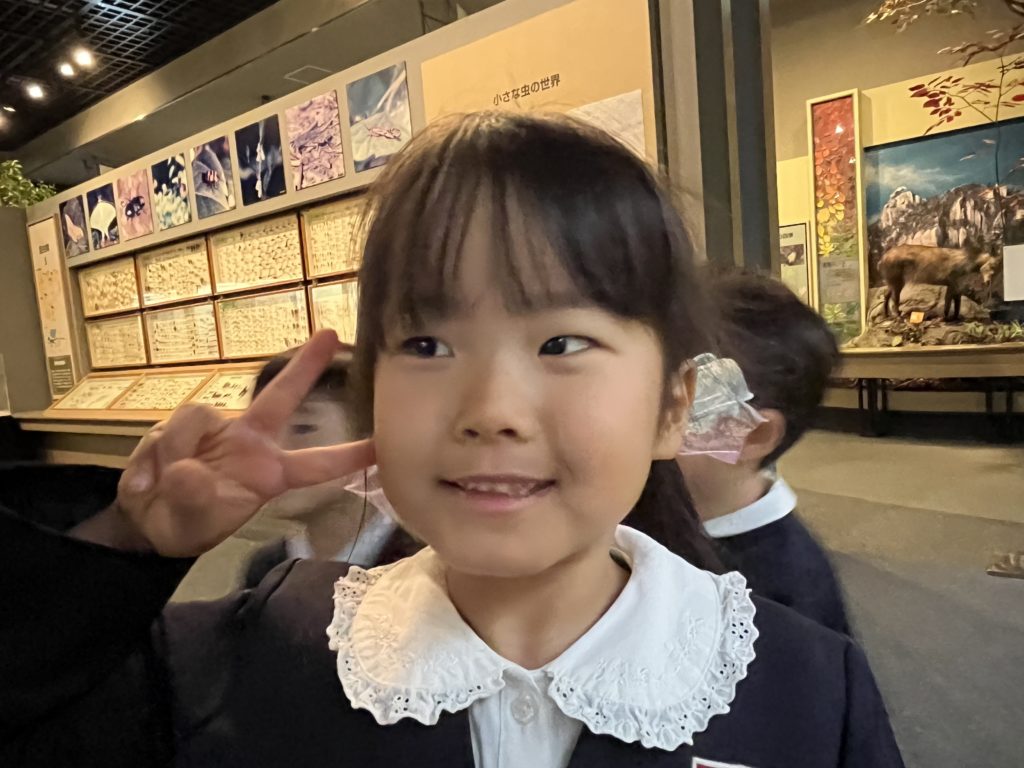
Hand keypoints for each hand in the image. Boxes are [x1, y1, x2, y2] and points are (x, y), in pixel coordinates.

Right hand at [112, 330, 373, 556]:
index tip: (381, 446)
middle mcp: (248, 443)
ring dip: (173, 451)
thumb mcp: (195, 523)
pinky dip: (148, 461)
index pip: (315, 464)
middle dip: (304, 367)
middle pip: (279, 398)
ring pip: (194, 418)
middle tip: (330, 336)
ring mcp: (214, 432)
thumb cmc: (188, 524)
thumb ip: (195, 498)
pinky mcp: (177, 429)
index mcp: (269, 473)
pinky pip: (161, 433)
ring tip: (162, 486)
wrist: (146, 526)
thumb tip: (187, 469)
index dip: (347, 456)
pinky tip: (145, 485)